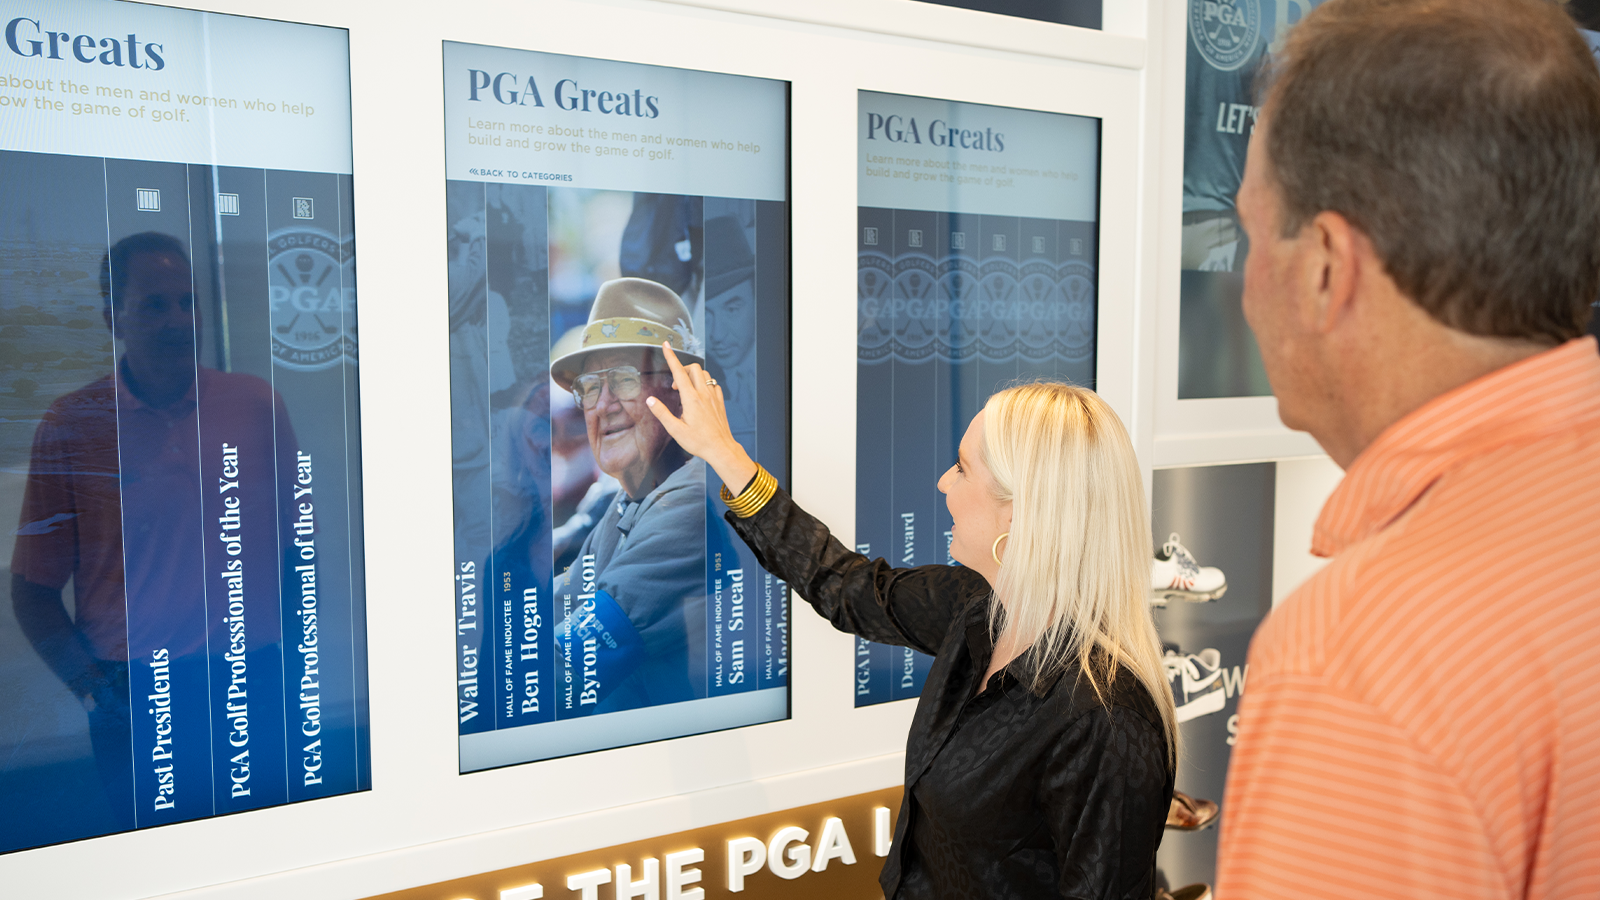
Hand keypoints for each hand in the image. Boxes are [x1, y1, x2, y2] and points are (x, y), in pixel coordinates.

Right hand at [646, 342, 758, 490]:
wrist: (721, 448)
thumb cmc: (698, 441)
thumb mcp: (675, 430)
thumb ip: (662, 413)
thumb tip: (650, 400)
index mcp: (691, 399)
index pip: (679, 372)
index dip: (671, 357)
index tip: (666, 345)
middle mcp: (704, 394)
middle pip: (694, 368)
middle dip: (682, 369)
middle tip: (675, 385)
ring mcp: (714, 397)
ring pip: (705, 375)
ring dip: (693, 376)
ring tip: (685, 391)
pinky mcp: (720, 402)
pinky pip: (713, 385)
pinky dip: (705, 384)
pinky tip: (700, 395)